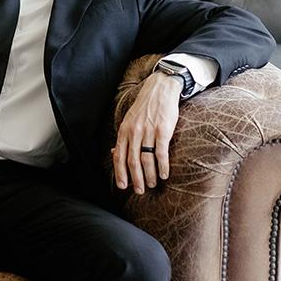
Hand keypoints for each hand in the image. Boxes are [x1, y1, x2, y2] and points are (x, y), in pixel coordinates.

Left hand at [113, 71, 180, 193]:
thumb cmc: (145, 108)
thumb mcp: (129, 121)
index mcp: (124, 131)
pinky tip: (165, 175)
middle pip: (132, 161)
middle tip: (140, 191)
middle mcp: (134, 132)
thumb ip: (124, 137)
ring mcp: (148, 131)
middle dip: (135, 179)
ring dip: (150, 175)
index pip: (119, 156)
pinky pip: (161, 152)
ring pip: (146, 159)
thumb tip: (115, 153)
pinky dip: (162, 166)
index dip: (120, 172)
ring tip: (153, 184)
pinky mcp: (163, 130)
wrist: (160, 90)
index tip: (123, 186)